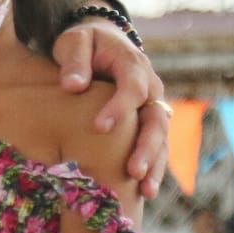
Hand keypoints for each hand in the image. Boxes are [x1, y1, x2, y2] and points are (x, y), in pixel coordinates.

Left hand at [53, 19, 166, 197]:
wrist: (101, 41)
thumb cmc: (84, 41)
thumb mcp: (75, 42)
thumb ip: (75, 61)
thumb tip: (73, 86)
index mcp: (132, 64)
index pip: (133, 87)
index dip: (119, 108)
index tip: (99, 127)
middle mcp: (150, 87)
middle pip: (156, 118)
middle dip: (146, 146)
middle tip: (132, 171)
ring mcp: (152, 105)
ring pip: (161, 137)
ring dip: (155, 164)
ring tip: (146, 191)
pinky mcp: (147, 120)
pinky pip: (156, 145)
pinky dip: (153, 166)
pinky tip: (145, 192)